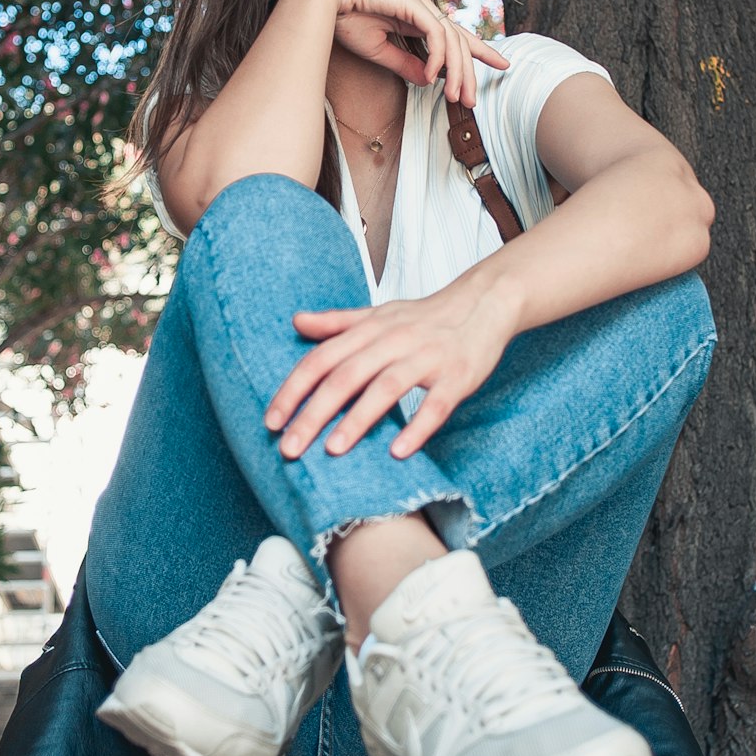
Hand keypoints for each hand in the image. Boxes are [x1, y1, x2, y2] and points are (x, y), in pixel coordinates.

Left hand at [264, 280, 511, 461]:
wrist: (484, 303)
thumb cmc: (425, 317)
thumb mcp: (379, 314)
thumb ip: (337, 322)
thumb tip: (296, 321)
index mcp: (370, 329)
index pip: (321, 360)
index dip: (294, 390)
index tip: (271, 422)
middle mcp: (394, 341)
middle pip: (346, 377)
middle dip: (315, 413)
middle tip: (289, 449)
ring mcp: (427, 358)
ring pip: (386, 388)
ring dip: (358, 419)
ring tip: (333, 450)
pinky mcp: (457, 376)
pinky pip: (436, 405)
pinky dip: (418, 427)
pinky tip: (398, 452)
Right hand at [307, 0, 507, 106]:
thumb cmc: (343, 17)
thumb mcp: (379, 50)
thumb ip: (405, 63)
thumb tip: (428, 80)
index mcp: (414, 12)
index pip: (453, 33)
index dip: (477, 49)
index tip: (500, 63)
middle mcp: (421, 4)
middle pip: (458, 39)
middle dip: (469, 70)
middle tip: (473, 100)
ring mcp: (418, 0)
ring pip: (452, 38)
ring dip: (456, 71)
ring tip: (457, 97)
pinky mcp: (412, 2)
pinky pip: (436, 33)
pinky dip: (438, 57)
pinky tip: (433, 76)